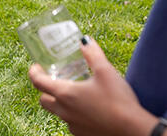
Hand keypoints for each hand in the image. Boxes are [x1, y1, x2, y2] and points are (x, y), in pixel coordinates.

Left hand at [29, 37, 154, 135]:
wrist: (132, 130)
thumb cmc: (118, 101)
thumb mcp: (105, 71)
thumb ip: (92, 54)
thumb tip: (84, 40)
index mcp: (65, 94)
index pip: (38, 82)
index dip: (33, 72)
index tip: (36, 67)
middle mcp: (64, 111)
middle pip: (44, 100)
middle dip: (45, 89)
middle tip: (54, 79)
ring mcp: (72, 125)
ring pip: (58, 112)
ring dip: (61, 102)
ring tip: (77, 92)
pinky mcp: (82, 134)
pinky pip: (72, 122)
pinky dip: (75, 114)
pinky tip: (90, 108)